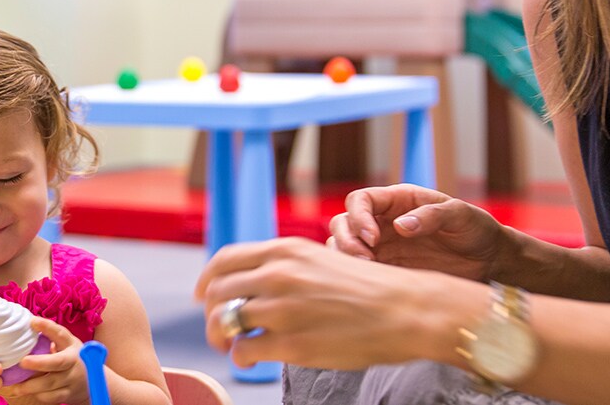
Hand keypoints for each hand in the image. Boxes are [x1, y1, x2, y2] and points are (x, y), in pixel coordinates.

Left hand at [0, 317, 87, 404]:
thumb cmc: (72, 359)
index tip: (32, 322)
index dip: (47, 327)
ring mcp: (72, 379)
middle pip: (57, 362)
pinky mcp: (69, 394)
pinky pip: (51, 397)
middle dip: (39, 363)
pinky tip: (28, 393)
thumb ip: (51, 338)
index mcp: (71, 345)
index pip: (60, 334)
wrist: (94, 382)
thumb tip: (28, 324)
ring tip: (15, 387)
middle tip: (22, 362)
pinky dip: (38, 395)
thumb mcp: (67, 346)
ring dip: (31, 385)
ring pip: (51, 382)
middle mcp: (73, 361)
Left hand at [196, 237, 486, 369]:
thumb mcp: (319, 259)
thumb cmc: (367, 288)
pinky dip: (243, 357)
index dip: (207, 280)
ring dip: (223, 338)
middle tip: (221, 328)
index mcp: (284, 251)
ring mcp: (282, 311)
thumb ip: (283, 265)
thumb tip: (248, 281)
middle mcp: (277, 276)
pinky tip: (255, 357)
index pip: (224, 261)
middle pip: (218, 293)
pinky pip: (245, 352)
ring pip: (225, 323)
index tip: (203, 296)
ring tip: (235, 346)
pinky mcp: (291, 345)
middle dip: (212, 313)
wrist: (405, 309)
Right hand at [327, 183, 508, 280]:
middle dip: (346, 240)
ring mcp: (383, 248)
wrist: (489, 261)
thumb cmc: (476, 230)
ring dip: (346, 259)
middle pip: (343, 223)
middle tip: (367, 260)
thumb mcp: (461, 216)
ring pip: (344, 248)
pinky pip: (359, 273)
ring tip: (368, 274)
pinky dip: (356, 278)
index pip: (361, 200)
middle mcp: (384, 222)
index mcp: (398, 201)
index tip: (373, 238)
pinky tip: (371, 287)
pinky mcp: (387, 271)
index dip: (359, 217)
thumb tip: (400, 226)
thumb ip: (432, 216)